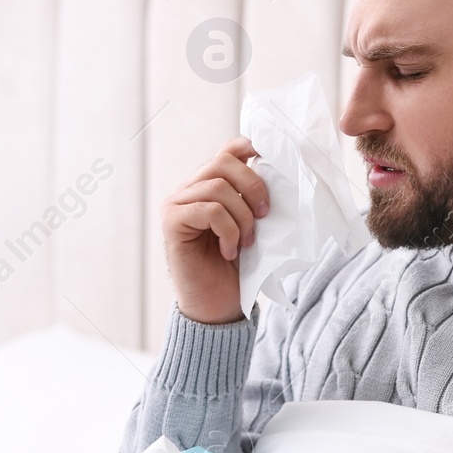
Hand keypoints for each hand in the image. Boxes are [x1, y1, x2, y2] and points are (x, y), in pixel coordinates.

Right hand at [160, 138, 269, 323]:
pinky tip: (228, 251)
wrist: (217, 305)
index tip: (272, 160)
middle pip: (223, 162)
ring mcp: (177, 204)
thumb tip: (279, 174)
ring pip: (218, 187)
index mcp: (210, 185)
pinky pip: (209, 210)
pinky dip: (228, 230)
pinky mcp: (172, 222)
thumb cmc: (236, 267)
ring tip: (246, 242)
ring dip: (242, 216)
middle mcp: (190, 189)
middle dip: (253, 186)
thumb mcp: (252, 225)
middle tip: (265, 215)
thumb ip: (255, 199)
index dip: (249, 147)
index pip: (228, 150)